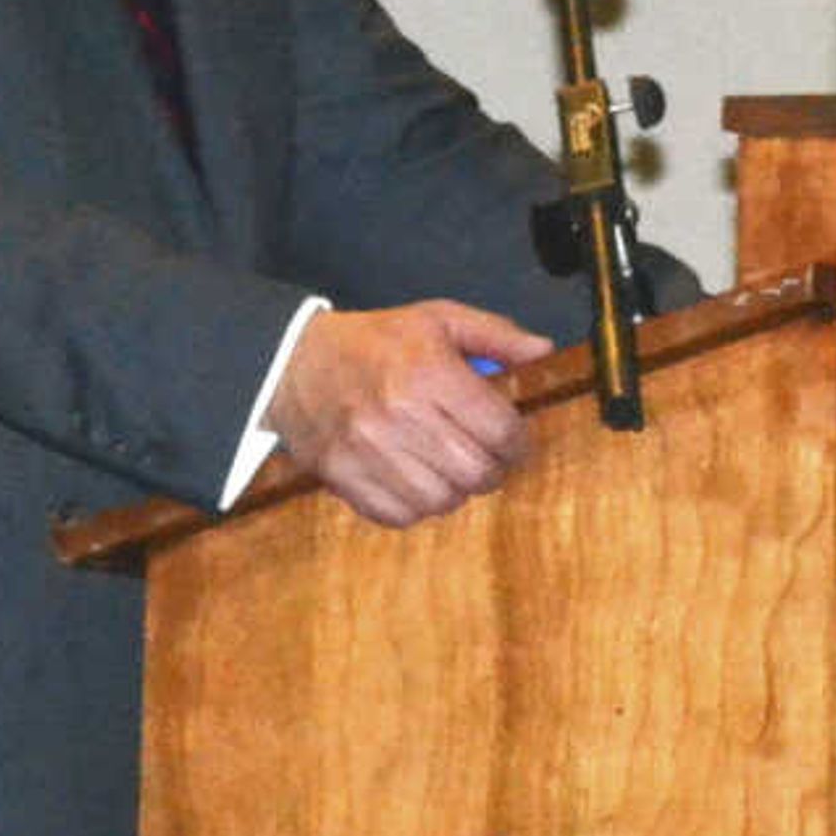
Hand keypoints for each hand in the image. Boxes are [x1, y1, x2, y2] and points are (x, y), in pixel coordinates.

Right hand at [267, 298, 554, 526]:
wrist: (293, 361)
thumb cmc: (375, 341)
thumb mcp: (436, 319)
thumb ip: (494, 334)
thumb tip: (542, 351)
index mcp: (427, 371)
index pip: (500, 430)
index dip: (519, 443)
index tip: (514, 442)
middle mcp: (398, 413)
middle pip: (476, 473)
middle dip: (492, 470)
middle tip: (486, 458)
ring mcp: (366, 450)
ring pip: (442, 501)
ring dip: (455, 490)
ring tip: (448, 468)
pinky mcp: (342, 477)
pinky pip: (400, 516)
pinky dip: (416, 506)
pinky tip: (415, 480)